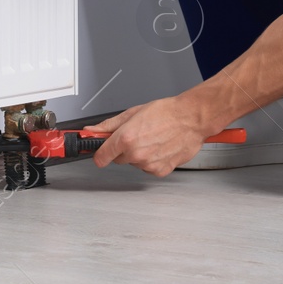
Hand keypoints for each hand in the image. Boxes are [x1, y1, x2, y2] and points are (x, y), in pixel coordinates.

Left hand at [86, 96, 211, 176]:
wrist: (191, 119)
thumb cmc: (166, 112)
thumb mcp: (132, 113)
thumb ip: (109, 125)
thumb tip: (91, 130)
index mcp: (126, 138)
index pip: (101, 157)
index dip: (99, 154)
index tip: (100, 153)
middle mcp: (136, 153)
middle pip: (118, 158)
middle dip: (123, 149)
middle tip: (137, 135)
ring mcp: (148, 164)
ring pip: (134, 163)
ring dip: (139, 154)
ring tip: (152, 138)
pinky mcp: (160, 171)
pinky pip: (148, 168)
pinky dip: (152, 160)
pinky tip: (159, 147)